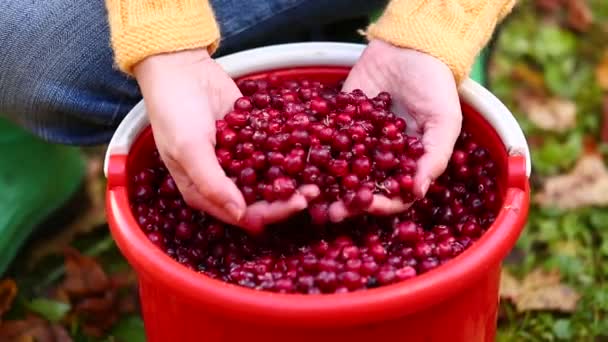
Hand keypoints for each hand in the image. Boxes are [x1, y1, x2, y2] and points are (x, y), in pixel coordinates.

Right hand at [134, 49, 318, 233]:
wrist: (181, 68)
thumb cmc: (175, 111)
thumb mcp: (189, 149)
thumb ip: (212, 183)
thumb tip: (240, 214)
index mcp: (203, 192)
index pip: (242, 214)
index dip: (272, 212)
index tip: (298, 203)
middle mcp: (222, 181)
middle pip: (261, 199)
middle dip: (288, 197)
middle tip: (315, 191)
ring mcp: (238, 160)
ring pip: (270, 177)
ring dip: (292, 177)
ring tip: (316, 173)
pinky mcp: (251, 139)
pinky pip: (272, 151)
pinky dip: (289, 152)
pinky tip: (308, 150)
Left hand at [330, 39, 461, 221]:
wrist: (408, 48)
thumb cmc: (434, 86)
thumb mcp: (444, 121)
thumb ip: (434, 156)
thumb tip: (417, 192)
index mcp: (407, 166)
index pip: (394, 197)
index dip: (381, 205)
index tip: (367, 206)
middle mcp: (380, 161)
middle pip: (362, 191)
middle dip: (347, 203)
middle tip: (331, 212)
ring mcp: (357, 144)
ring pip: (340, 173)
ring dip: (326, 187)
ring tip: (312, 196)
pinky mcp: (338, 124)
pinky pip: (324, 142)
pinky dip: (312, 154)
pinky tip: (299, 164)